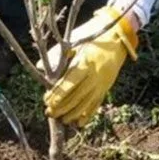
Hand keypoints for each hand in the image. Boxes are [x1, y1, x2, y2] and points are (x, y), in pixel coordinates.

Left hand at [40, 6, 138, 126]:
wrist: (118, 36)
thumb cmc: (92, 35)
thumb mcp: (75, 41)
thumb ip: (57, 54)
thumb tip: (40, 67)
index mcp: (85, 64)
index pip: (68, 84)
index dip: (57, 95)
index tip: (46, 101)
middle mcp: (94, 76)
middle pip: (76, 97)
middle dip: (61, 107)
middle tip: (49, 113)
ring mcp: (102, 84)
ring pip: (86, 103)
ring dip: (73, 114)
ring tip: (61, 120)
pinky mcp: (106, 87)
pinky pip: (97, 104)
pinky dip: (88, 115)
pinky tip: (80, 123)